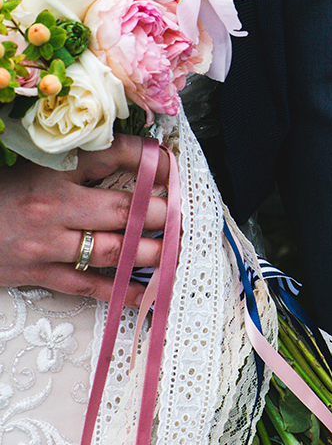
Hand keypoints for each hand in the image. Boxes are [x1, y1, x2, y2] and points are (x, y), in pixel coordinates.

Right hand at [0, 134, 167, 304]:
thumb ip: (77, 157)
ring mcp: (47, 246)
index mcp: (51, 170)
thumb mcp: (32, 161)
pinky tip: (148, 291)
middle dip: (163, 214)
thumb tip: (131, 154)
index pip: (113, 156)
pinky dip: (122, 290)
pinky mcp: (39, 275)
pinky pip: (89, 287)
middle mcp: (53, 208)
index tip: (173, 165)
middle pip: (123, 211)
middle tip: (187, 214)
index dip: (149, 160)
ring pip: (113, 252)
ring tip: (178, 249)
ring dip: (152, 251)